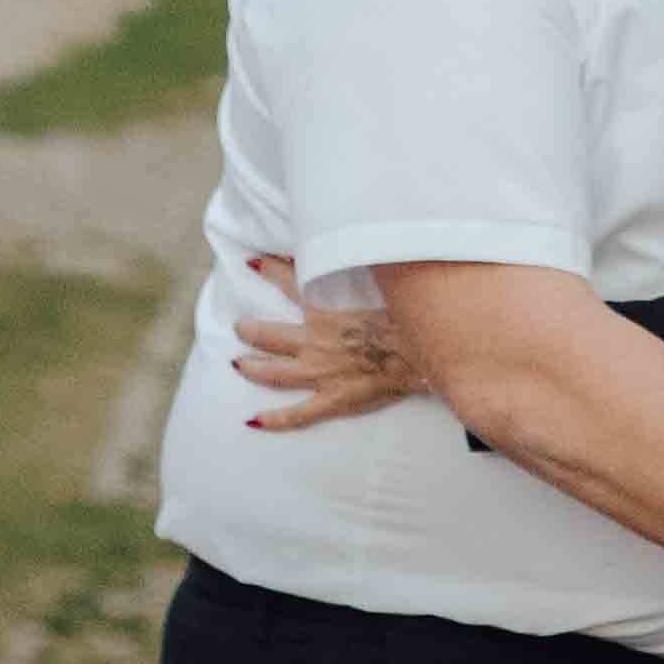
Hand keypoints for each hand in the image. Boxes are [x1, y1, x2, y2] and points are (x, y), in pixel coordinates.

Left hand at [234, 254, 417, 430]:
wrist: (425, 356)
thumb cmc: (409, 320)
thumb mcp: (384, 286)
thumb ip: (365, 268)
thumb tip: (362, 244)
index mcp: (326, 314)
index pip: (290, 284)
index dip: (269, 270)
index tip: (252, 261)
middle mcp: (315, 343)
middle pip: (269, 335)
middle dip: (249, 330)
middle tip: (240, 326)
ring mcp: (320, 375)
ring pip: (273, 373)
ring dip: (252, 368)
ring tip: (238, 364)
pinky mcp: (332, 400)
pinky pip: (297, 414)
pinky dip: (275, 419)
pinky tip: (254, 419)